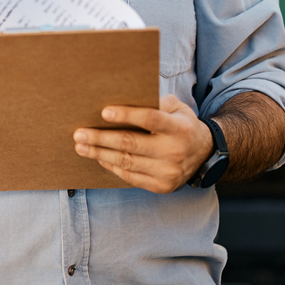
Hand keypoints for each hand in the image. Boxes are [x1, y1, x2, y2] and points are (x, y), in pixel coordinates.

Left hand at [73, 94, 213, 193]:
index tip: (104, 112)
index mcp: (179, 128)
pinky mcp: (161, 186)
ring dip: (100, 154)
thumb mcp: (177, 109)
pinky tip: (99, 158)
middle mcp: (174, 151)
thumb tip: (122, 98)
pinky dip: (112, 167)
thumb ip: (156, 103)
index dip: (126, 115)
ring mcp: (168, 172)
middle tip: (79, 133)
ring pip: (127, 162)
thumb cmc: (182, 125)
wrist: (205, 155)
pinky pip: (130, 177)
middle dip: (101, 138)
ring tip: (81, 147)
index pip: (150, 119)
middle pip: (131, 144)